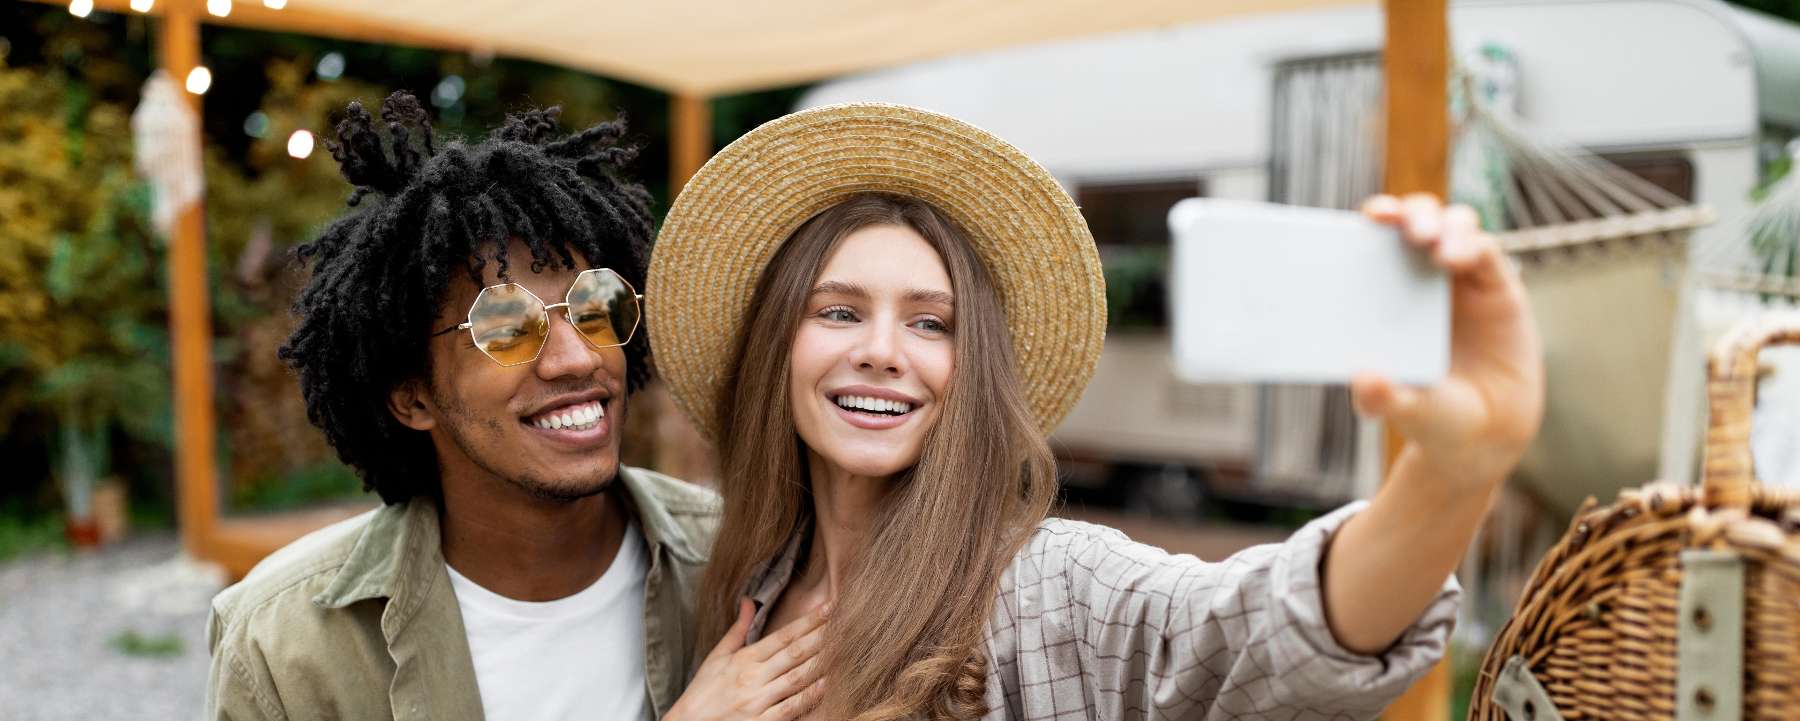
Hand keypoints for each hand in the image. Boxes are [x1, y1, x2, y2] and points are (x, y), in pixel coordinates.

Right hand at [666, 598, 828, 720]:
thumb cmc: (703, 691)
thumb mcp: (717, 656)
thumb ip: (738, 629)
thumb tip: (749, 600)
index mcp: (745, 659)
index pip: (783, 636)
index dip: (808, 622)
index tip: (829, 608)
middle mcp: (753, 678)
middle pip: (795, 653)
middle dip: (822, 636)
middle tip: (846, 621)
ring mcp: (758, 701)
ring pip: (796, 678)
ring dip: (821, 662)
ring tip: (844, 648)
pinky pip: (790, 708)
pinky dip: (808, 696)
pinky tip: (825, 684)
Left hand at [1353, 193, 1544, 492]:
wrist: (1486, 434)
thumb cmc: (1431, 413)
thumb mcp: (1404, 408)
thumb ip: (1381, 397)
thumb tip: (1364, 380)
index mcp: (1385, 292)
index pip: (1375, 239)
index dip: (1369, 220)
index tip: (1360, 218)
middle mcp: (1421, 276)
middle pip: (1415, 218)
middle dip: (1405, 212)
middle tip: (1391, 222)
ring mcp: (1461, 278)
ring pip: (1453, 223)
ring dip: (1440, 223)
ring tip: (1429, 245)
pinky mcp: (1497, 285)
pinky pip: (1486, 250)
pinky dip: (1471, 245)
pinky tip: (1456, 259)